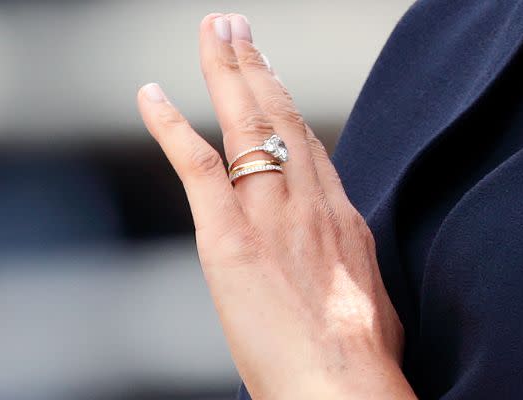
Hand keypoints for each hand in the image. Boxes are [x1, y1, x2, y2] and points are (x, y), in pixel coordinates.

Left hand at [137, 13, 415, 399]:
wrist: (345, 387)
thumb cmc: (363, 359)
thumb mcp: (370, 301)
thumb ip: (352, 270)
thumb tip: (348, 268)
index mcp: (343, 218)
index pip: (310, 145)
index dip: (290, 106)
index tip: (274, 79)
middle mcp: (310, 201)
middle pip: (282, 116)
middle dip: (259, 66)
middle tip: (240, 28)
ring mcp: (270, 213)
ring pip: (247, 122)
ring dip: (227, 71)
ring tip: (216, 32)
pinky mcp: (229, 238)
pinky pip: (196, 165)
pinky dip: (171, 126)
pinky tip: (152, 94)